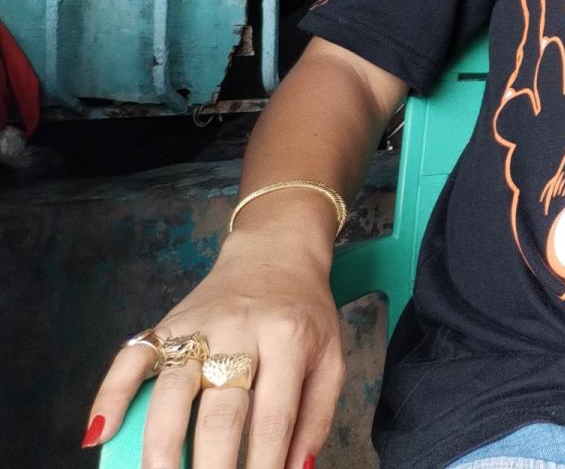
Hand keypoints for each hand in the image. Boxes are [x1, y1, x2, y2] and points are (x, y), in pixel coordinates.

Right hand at [85, 225, 343, 468]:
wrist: (276, 252)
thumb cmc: (304, 315)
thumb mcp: (330, 357)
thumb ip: (317, 416)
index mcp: (288, 339)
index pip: (274, 417)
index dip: (264, 464)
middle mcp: (240, 331)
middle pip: (220, 411)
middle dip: (213, 466)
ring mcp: (198, 327)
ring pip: (171, 390)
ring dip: (161, 444)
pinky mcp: (165, 324)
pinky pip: (130, 359)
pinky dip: (109, 396)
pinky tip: (99, 434)